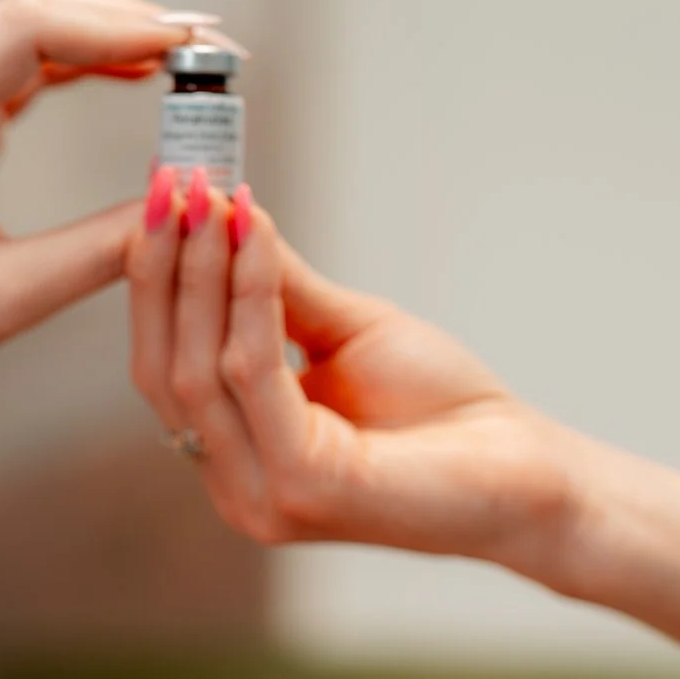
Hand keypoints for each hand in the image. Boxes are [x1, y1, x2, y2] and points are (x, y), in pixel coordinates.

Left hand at [0, 0, 193, 427]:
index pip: (34, 29)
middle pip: (38, 10)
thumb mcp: (7, 300)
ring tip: (185, 61)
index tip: (191, 49)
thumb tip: (180, 208)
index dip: (121, 27)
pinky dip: (79, 62)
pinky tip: (132, 74)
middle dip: (129, 22)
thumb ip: (100, 250)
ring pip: (32, 28)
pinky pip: (19, 64)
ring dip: (109, 36)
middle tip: (210, 52)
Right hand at [128, 179, 577, 576]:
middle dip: (163, 269)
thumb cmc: (443, 413)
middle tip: (169, 182)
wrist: (522, 472)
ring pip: (197, 371)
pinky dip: (249, 297)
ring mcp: (262, 495)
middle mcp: (238, 486)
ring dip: (200, 272)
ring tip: (209, 196)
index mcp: (239, 457)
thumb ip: (278, 291)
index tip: (163, 194)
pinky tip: (256, 236)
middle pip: (164, 370)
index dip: (157, 280)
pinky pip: (252, 374)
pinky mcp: (299, 487)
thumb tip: (222, 214)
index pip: (166, 366)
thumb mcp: (345, 333)